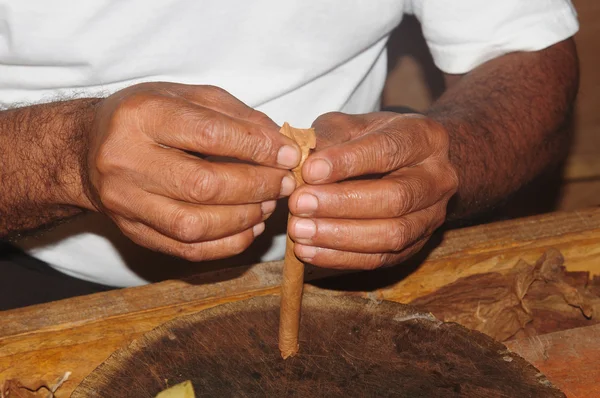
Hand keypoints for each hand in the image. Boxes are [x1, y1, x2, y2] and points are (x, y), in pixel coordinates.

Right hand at [77, 82, 299, 260]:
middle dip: (256, 187)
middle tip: (284, 183)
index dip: (256, 148)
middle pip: (203, 185)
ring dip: (245, 218)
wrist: (88, 149)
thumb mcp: (187, 97)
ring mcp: (125, 202)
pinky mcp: (132, 231)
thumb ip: (235, 115)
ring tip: (268, 204)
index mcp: (141, 115)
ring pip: (195, 225)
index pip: (209, 135)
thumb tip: (280, 143)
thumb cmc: (147, 117)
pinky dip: (227, 244)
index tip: (287, 155)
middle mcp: (126, 160)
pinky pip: (186, 250)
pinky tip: (249, 228)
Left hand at [287, 112, 457, 269]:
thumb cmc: (372, 140)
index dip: (348, 162)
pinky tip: (309, 251)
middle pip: (395, 197)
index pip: (388, 150)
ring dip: (340, 236)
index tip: (309, 170)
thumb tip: (298, 162)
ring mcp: (432, 216)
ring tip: (300, 230)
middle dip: (342, 204)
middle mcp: (438, 178)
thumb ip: (328, 138)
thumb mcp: (350, 125)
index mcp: (424, 137)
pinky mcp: (417, 245)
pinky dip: (341, 258)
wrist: (408, 164)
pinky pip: (381, 259)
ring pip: (392, 234)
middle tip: (300, 203)